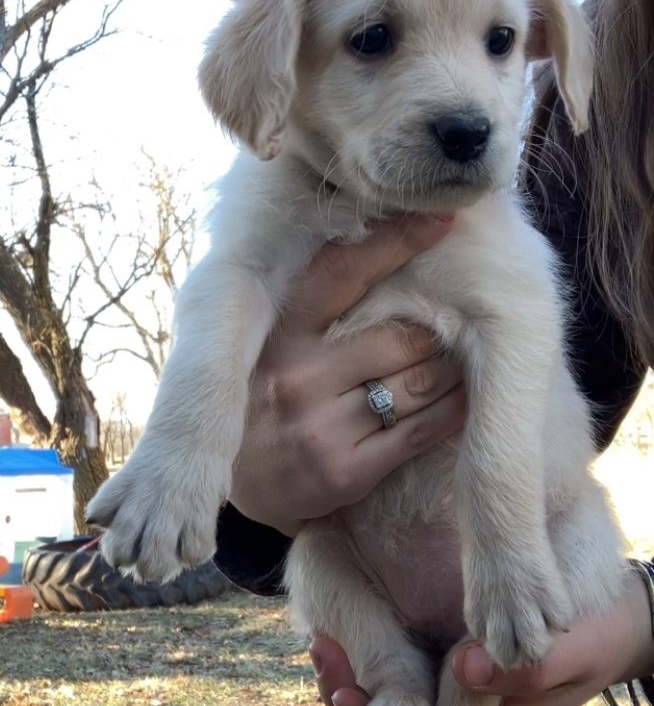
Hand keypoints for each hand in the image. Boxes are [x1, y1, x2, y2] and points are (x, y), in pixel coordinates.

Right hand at [229, 213, 465, 535]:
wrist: (236, 486)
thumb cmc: (265, 402)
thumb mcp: (273, 346)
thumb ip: (317, 310)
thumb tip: (382, 252)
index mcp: (281, 335)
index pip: (343, 273)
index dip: (397, 242)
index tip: (442, 219)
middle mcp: (298, 376)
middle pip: (400, 337)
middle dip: (439, 329)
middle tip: (467, 319)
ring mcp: (321, 426)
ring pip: (417, 383)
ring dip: (453, 371)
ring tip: (468, 360)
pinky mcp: (343, 472)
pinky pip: (420, 431)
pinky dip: (453, 412)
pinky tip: (468, 399)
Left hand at [310, 563, 653, 705]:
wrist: (617, 619)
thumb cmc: (602, 639)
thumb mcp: (572, 652)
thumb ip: (524, 669)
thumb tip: (461, 671)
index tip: (345, 693)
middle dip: (346, 704)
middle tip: (322, 654)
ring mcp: (449, 693)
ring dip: (349, 679)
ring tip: (322, 639)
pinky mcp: (445, 663)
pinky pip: (396, 675)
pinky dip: (367, 655)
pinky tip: (342, 625)